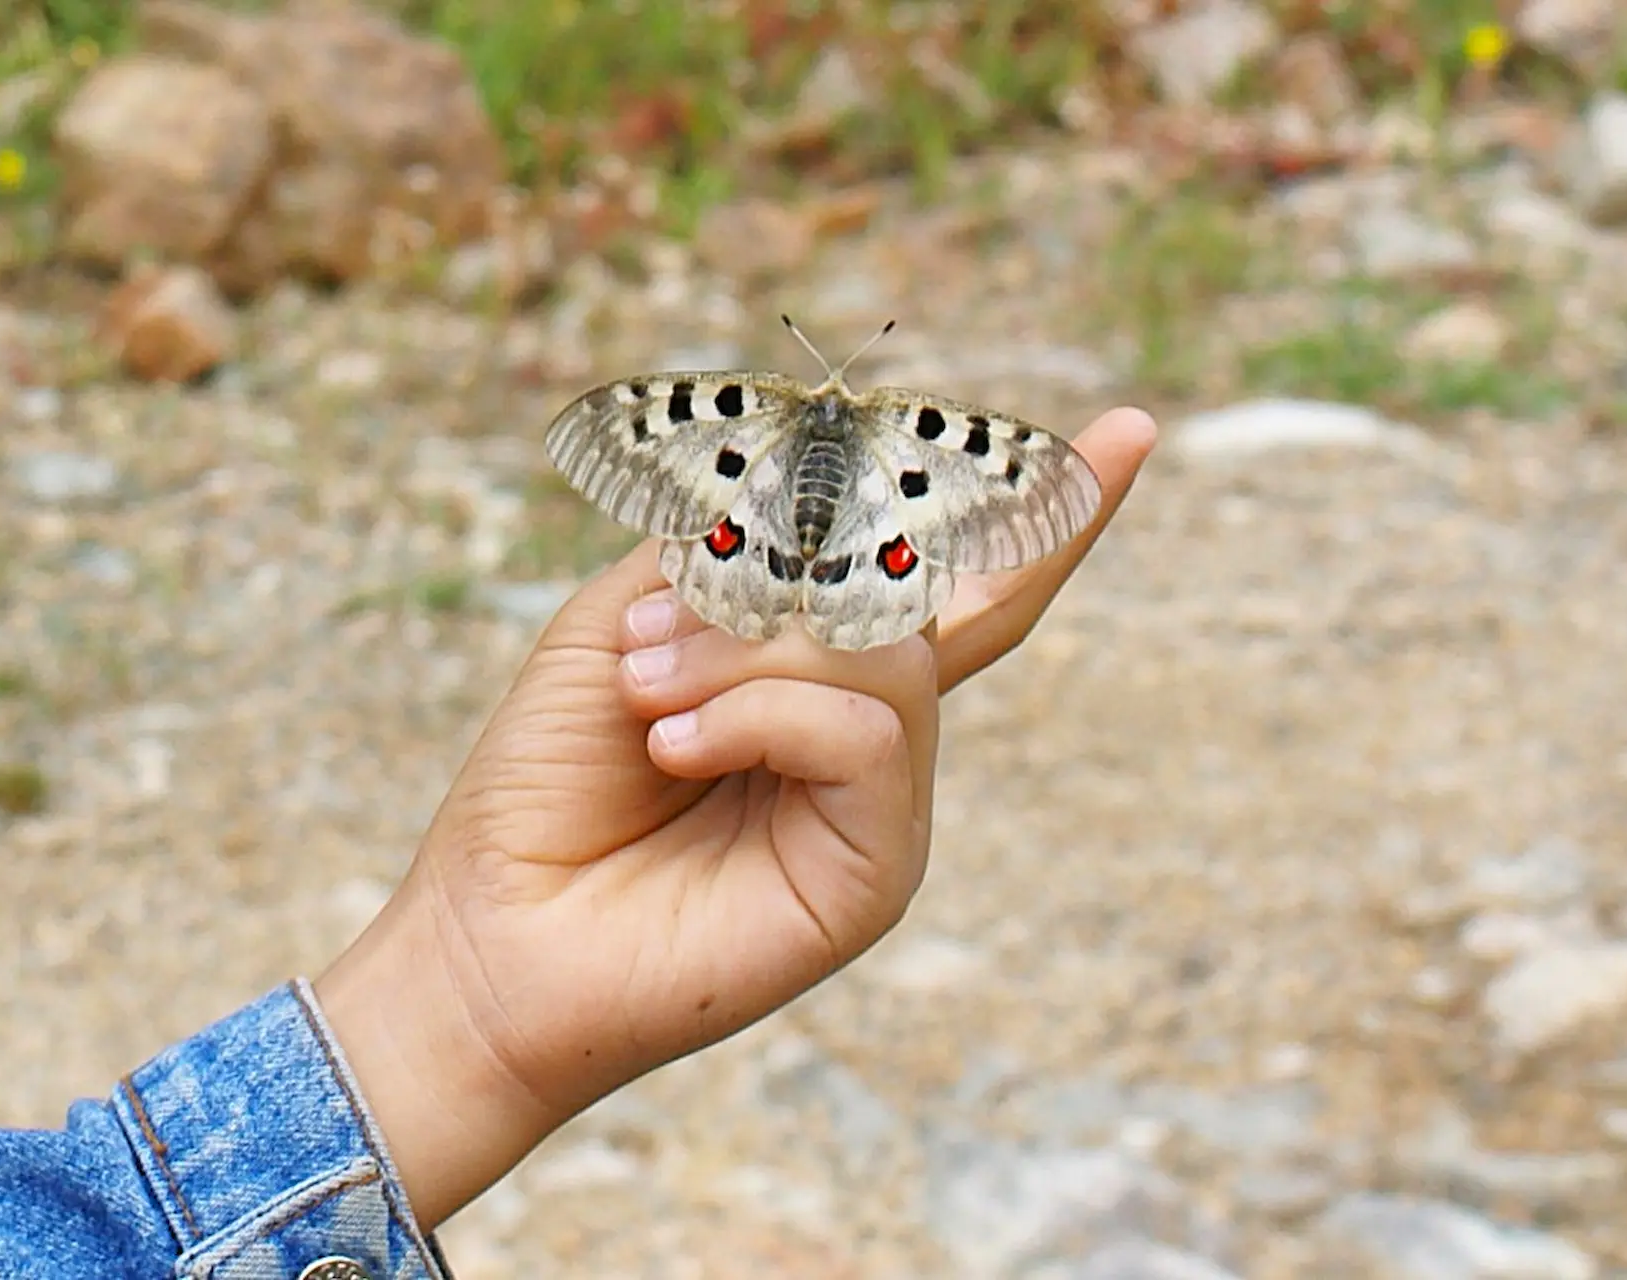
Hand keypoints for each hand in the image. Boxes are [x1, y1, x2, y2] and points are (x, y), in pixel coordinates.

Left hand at [314, 407, 1155, 1228]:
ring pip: (886, 656)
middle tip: (641, 646)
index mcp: (820, 681)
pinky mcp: (878, 872)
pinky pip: (865, 733)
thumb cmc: (549, 780)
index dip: (1046, 512)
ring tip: (646, 702)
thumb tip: (834, 522)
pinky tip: (676, 749)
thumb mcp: (623, 621)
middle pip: (914, 601)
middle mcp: (871, 742)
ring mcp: (883, 808)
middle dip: (767, 591)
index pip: (959, 584)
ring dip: (743, 655)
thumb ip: (732, 555)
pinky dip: (760, 715)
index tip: (1131, 434)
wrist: (495, 933)